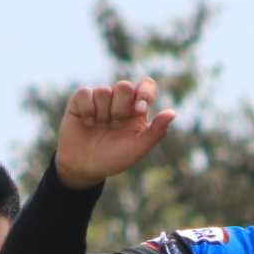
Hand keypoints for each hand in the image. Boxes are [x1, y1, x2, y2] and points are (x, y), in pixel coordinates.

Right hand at [54, 78, 176, 188]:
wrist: (86, 167)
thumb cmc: (114, 158)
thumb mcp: (138, 149)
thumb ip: (156, 132)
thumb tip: (172, 113)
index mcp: (137, 108)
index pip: (147, 86)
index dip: (144, 93)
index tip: (139, 109)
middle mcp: (120, 100)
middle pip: (125, 86)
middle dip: (120, 109)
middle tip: (115, 125)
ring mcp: (100, 98)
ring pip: (104, 91)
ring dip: (103, 113)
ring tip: (100, 127)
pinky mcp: (80, 100)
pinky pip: (86, 93)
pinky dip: (88, 110)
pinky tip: (88, 123)